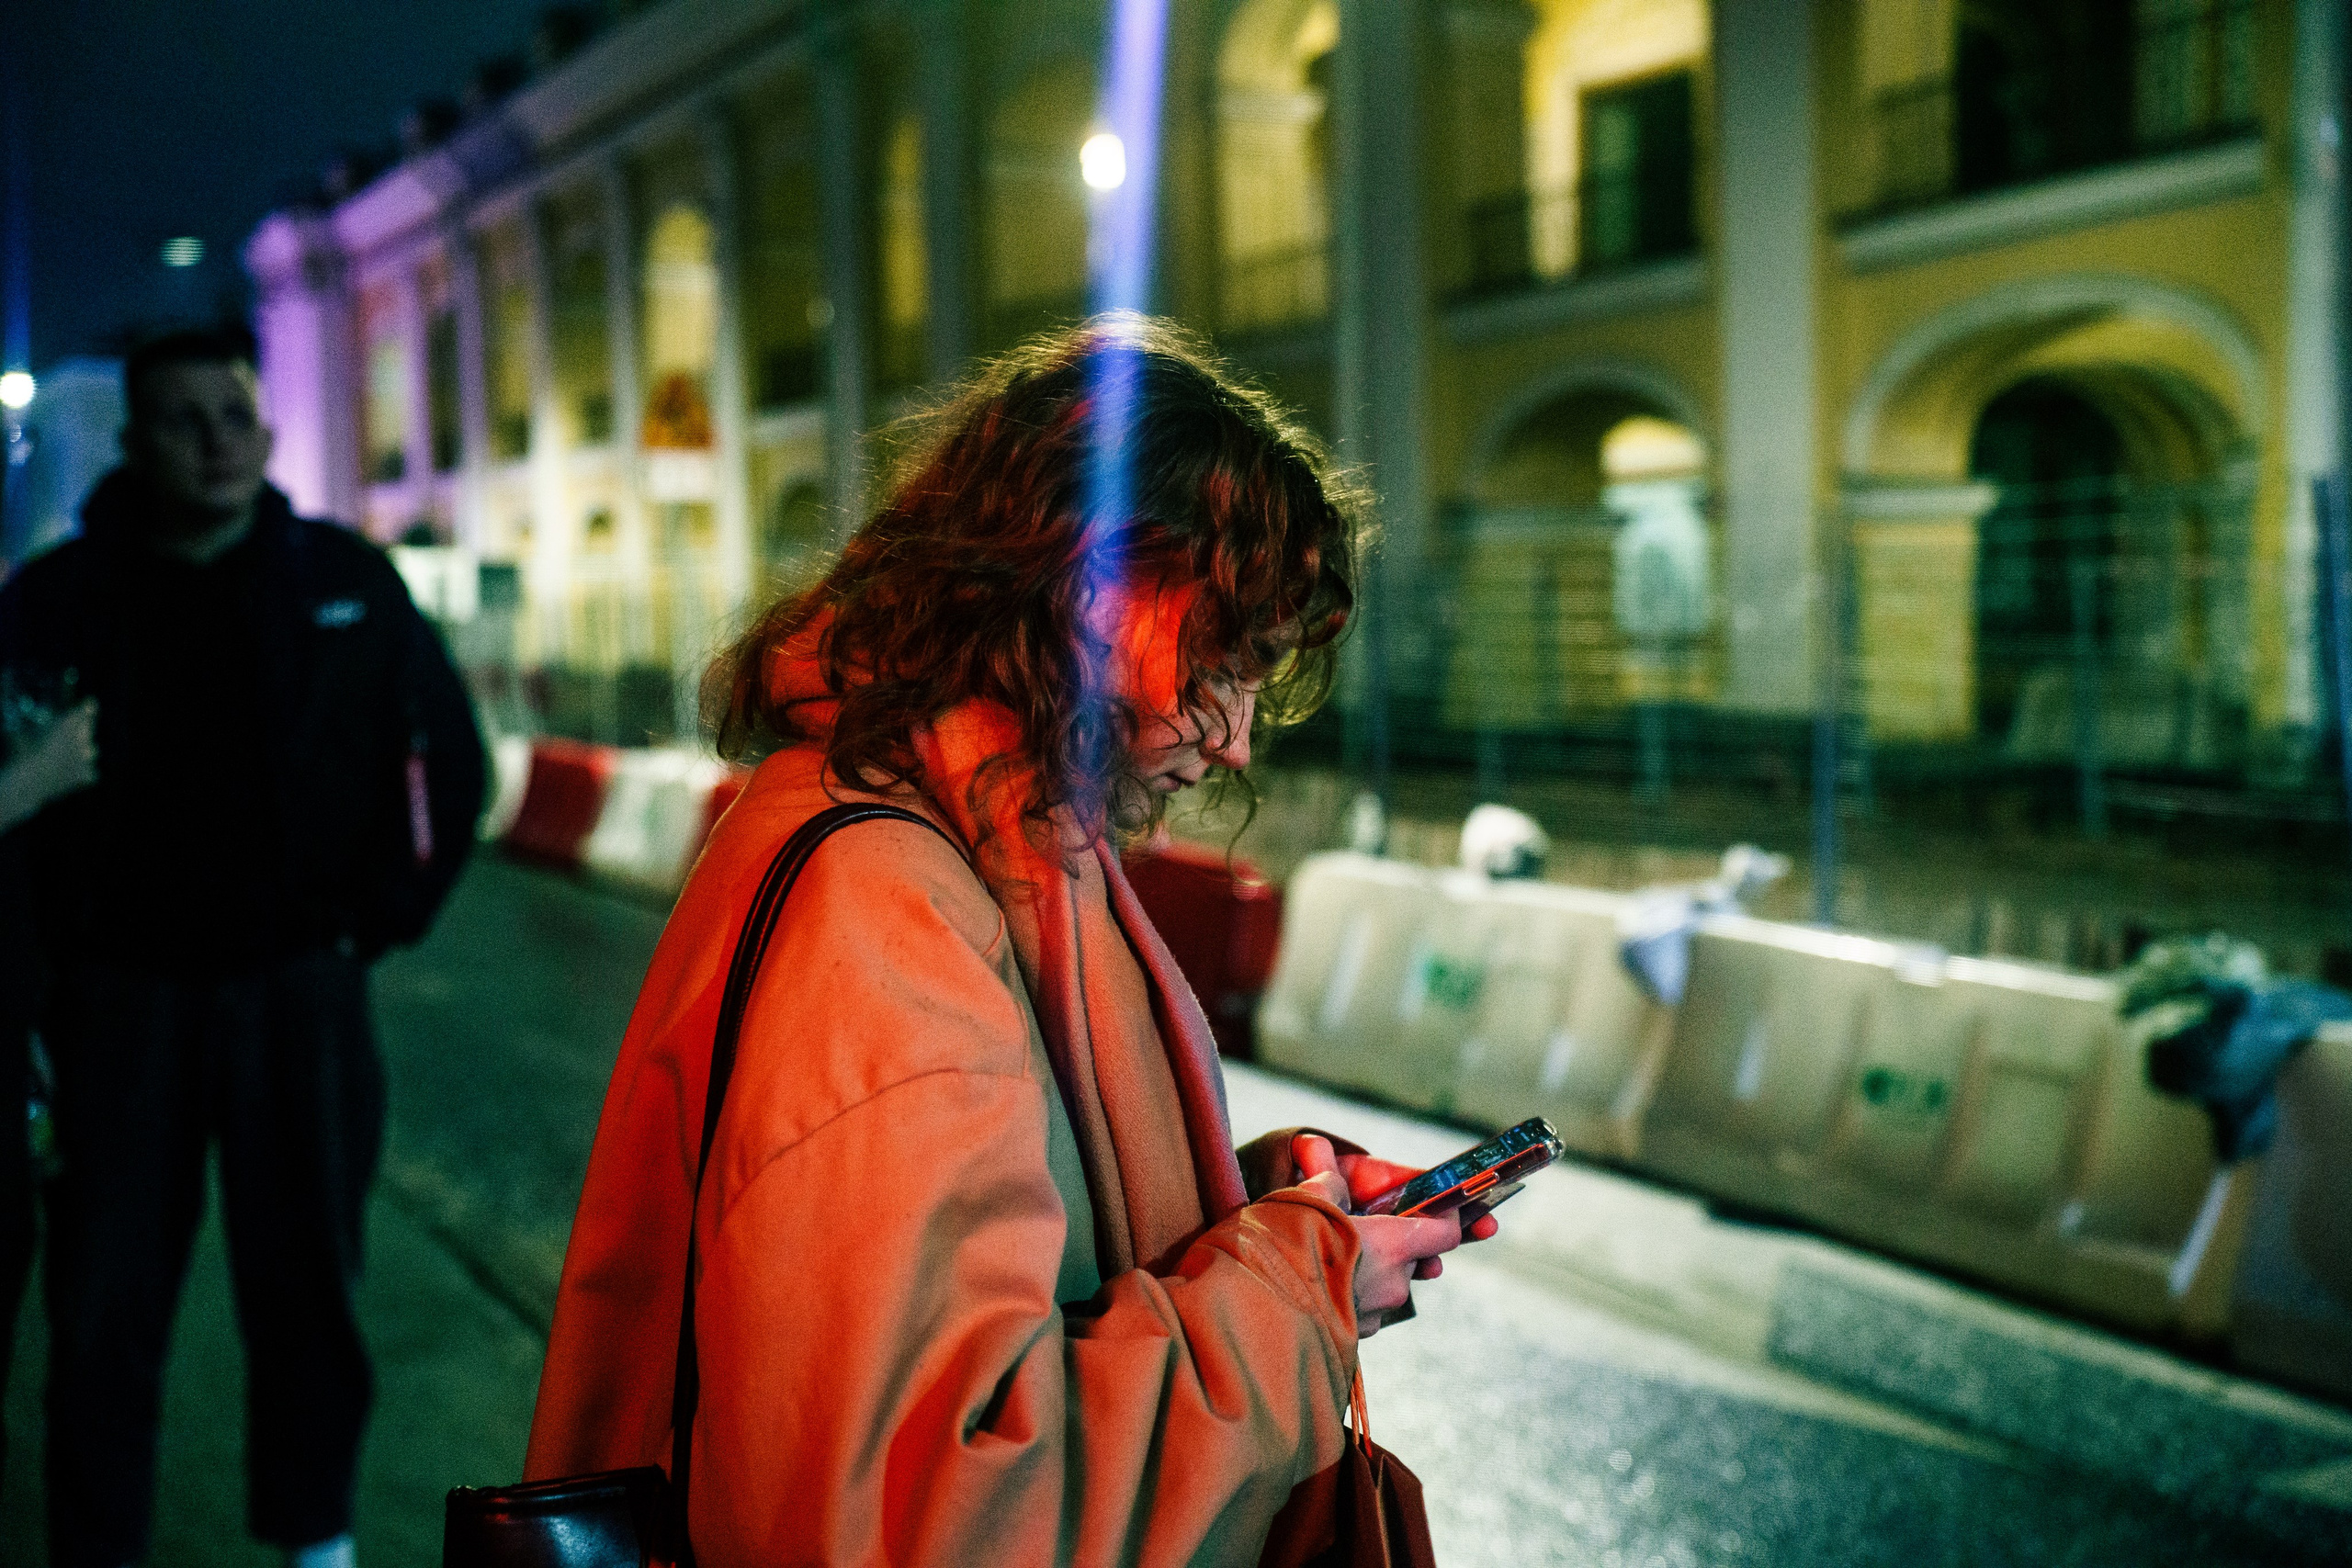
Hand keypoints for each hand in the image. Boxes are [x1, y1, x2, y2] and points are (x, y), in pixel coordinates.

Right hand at [0, 698, 97, 833]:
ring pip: (92, 750)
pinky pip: (90, 772)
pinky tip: (69, 776)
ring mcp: (88, 756)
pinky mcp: (88, 774)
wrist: (31, 780)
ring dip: (83, 752)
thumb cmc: (22, 753)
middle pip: (88, 728)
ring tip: (66, 758)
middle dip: (80, 730)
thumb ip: (32, 727)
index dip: (87, 707)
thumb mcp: (22, 734)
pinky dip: (82, 774)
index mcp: (68, 721)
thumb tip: (25, 724)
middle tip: (66, 737)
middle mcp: (83, 736)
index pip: (89, 707)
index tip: (87, 705)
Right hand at [1291, 1134, 1493, 1338]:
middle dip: (1395, 1244)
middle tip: (1363, 1228)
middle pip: (1413, 1258)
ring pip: (1388, 1284)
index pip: (1446, 1233)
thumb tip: (1329, 1167)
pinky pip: (1365, 1307)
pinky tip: (1321, 1284)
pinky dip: (1352, 1293)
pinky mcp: (1356, 1336)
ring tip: (1333, 1257)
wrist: (1260, 1313)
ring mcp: (1377, 1314)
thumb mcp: (1307, 1200)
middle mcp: (1394, 1283)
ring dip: (1372, 1270)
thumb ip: (1328, 1181)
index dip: (1444, 1219)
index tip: (1433, 1209)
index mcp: (1393, 1245)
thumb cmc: (1287, 1251)